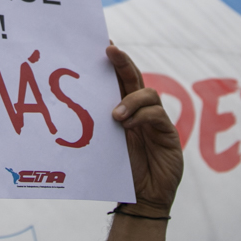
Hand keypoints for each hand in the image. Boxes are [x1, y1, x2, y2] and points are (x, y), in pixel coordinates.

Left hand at [108, 44, 182, 218]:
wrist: (142, 198)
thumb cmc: (121, 170)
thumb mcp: (106, 143)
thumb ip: (99, 124)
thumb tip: (72, 105)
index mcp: (124, 108)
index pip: (118, 78)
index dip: (112, 60)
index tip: (102, 42)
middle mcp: (140, 109)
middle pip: (133, 77)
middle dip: (122, 62)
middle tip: (109, 50)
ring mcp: (156, 119)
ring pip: (147, 93)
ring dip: (130, 100)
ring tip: (114, 116)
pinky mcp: (168, 133)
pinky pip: (156, 115)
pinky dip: (141, 116)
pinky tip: (127, 126)